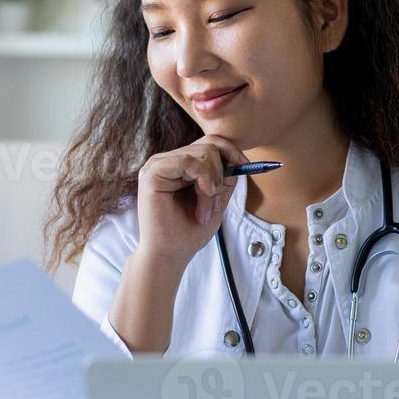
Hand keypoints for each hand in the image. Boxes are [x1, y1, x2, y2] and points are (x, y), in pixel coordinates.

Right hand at [134, 135, 246, 267]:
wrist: (170, 255)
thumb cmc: (189, 232)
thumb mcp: (215, 200)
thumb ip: (224, 178)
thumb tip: (237, 158)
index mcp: (179, 165)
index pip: (209, 142)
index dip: (231, 151)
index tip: (246, 167)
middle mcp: (167, 161)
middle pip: (208, 144)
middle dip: (221, 173)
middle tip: (216, 198)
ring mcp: (157, 165)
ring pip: (202, 153)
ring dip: (212, 183)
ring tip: (205, 208)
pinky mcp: (152, 173)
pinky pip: (188, 161)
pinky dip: (203, 180)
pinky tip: (201, 197)